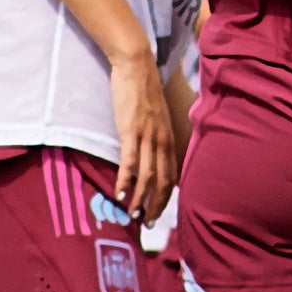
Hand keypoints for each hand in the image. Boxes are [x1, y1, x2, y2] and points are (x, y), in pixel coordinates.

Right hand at [108, 46, 177, 219]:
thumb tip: (153, 153)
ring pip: (147, 176)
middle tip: (145, 224)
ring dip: (140, 199)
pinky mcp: (130, 131)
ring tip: (133, 216)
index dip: (165, 198)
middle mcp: (161, 141)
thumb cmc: (144, 91)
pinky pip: (130, 161)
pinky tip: (120, 194)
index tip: (157, 214)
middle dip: (154, 205)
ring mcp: (147, 136)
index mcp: (169, 138)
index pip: (171, 175)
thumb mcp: (158, 117)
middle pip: (162, 181)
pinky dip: (126, 180)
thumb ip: (158, 136)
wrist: (137, 67)